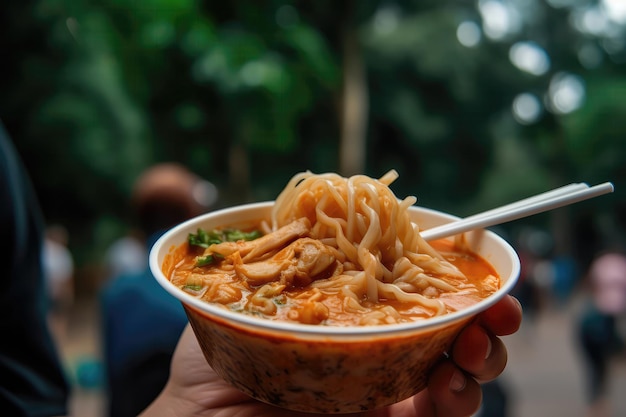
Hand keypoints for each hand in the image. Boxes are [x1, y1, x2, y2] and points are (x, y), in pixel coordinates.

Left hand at [140, 295, 521, 416]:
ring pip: (457, 381)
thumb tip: (290, 216)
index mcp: (356, 323)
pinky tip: (453, 383)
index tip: (475, 261)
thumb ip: (273, 259)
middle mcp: (378, 357)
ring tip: (479, 345)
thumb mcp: (246, 298)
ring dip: (483, 360)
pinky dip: (459, 401)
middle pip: (449, 340)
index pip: (416, 301)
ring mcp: (385, 397)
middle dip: (485, 324)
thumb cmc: (213, 360)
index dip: (450, 284)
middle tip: (502, 309)